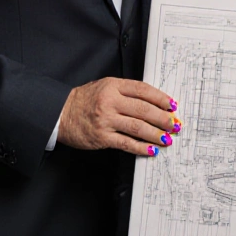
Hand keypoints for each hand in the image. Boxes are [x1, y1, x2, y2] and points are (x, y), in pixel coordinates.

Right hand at [57, 77, 180, 156]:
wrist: (60, 113)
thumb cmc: (84, 100)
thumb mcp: (104, 86)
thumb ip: (125, 92)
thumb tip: (153, 102)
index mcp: (113, 86)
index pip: (143, 90)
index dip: (161, 98)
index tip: (172, 105)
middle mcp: (110, 101)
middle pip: (144, 109)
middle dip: (163, 118)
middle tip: (175, 124)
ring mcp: (106, 120)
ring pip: (137, 127)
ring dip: (156, 134)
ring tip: (167, 138)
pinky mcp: (102, 137)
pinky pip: (126, 143)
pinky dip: (140, 147)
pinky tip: (151, 150)